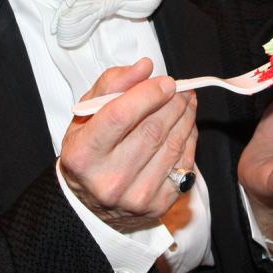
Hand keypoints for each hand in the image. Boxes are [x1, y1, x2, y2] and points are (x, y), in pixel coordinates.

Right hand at [59, 58, 197, 232]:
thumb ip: (112, 84)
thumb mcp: (86, 114)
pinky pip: (184, 163)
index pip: (120, 116)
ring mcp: (135, 196)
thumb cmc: (89, 151)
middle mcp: (108, 179)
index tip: (165, 81)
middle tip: (180, 88)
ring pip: (172, 145)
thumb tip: (144, 67)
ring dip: (186, 117)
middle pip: (152, 129)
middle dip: (173, 102)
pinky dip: (189, 138)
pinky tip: (185, 125)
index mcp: (83, 154)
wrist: (91, 203)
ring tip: (186, 101)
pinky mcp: (158, 205)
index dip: (148, 94)